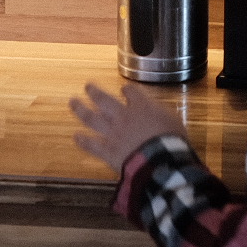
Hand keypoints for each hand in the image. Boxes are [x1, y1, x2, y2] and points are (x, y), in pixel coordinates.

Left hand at [71, 81, 189, 173]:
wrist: (159, 160)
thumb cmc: (171, 140)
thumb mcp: (173, 120)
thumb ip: (161, 113)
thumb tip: (157, 111)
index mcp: (141, 106)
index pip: (131, 92)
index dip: (127, 90)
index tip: (124, 90)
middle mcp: (123, 116)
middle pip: (105, 100)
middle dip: (95, 92)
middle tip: (87, 86)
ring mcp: (113, 133)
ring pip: (93, 118)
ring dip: (81, 109)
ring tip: (73, 102)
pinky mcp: (108, 151)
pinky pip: (92, 145)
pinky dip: (83, 141)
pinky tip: (76, 136)